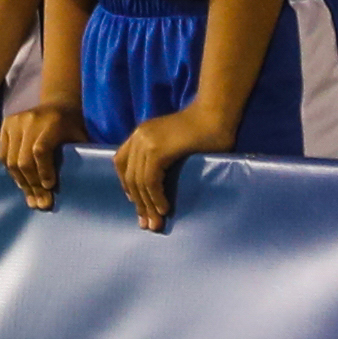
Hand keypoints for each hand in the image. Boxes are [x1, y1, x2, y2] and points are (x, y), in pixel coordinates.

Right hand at [0, 100, 75, 210]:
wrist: (58, 102)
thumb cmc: (72, 125)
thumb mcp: (79, 137)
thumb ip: (75, 158)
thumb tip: (73, 189)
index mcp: (51, 122)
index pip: (41, 151)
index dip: (44, 172)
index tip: (50, 188)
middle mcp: (29, 120)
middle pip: (23, 159)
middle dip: (32, 185)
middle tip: (41, 203)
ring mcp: (14, 121)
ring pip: (10, 160)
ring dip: (21, 182)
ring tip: (31, 197)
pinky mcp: (5, 124)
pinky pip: (3, 154)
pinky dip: (11, 171)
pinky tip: (22, 182)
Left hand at [117, 99, 234, 234]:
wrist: (216, 114)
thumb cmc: (203, 130)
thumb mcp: (174, 143)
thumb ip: (163, 157)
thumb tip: (159, 187)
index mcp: (140, 134)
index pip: (121, 163)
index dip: (126, 185)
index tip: (136, 203)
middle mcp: (139, 136)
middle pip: (130, 176)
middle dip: (138, 203)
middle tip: (146, 223)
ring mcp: (146, 142)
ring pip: (139, 182)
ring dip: (148, 206)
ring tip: (156, 223)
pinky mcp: (157, 150)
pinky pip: (150, 181)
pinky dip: (156, 198)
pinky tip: (164, 209)